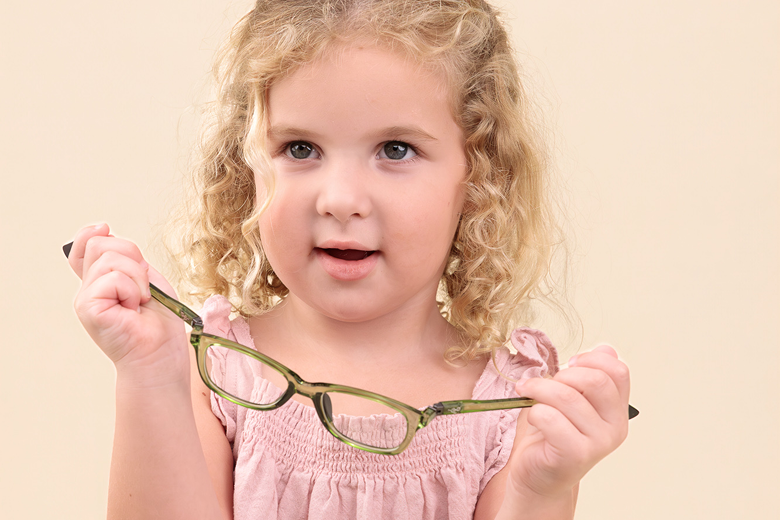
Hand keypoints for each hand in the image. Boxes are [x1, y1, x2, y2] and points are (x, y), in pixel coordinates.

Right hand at [67, 223, 189, 385]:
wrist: (161, 354)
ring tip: (140, 300)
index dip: (91, 233)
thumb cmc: (160, 320)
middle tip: (143, 287)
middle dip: (132, 257)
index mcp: (101, 282)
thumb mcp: (145, 277)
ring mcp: (85, 298)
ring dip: (137, 277)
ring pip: (109, 258)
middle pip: (100, 244)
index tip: (105, 228)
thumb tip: (103, 229)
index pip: (84, 246)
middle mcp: (88, 289)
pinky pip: (113, 278)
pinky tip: (133, 309)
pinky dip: (133, 290)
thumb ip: (125, 256)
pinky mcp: (87, 308)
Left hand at [506, 345, 630, 501]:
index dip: (591, 359)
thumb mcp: (570, 399)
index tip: (568, 365)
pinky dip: (534, 411)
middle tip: (543, 383)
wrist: (537, 477)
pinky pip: (550, 417)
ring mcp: (598, 443)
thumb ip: (588, 375)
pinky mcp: (576, 454)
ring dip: (539, 389)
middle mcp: (615, 427)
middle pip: (596, 380)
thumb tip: (605, 349)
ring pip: (567, 396)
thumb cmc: (551, 435)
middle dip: (563, 375)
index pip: (618, 370)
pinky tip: (533, 418)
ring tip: (526, 393)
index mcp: (617, 410)